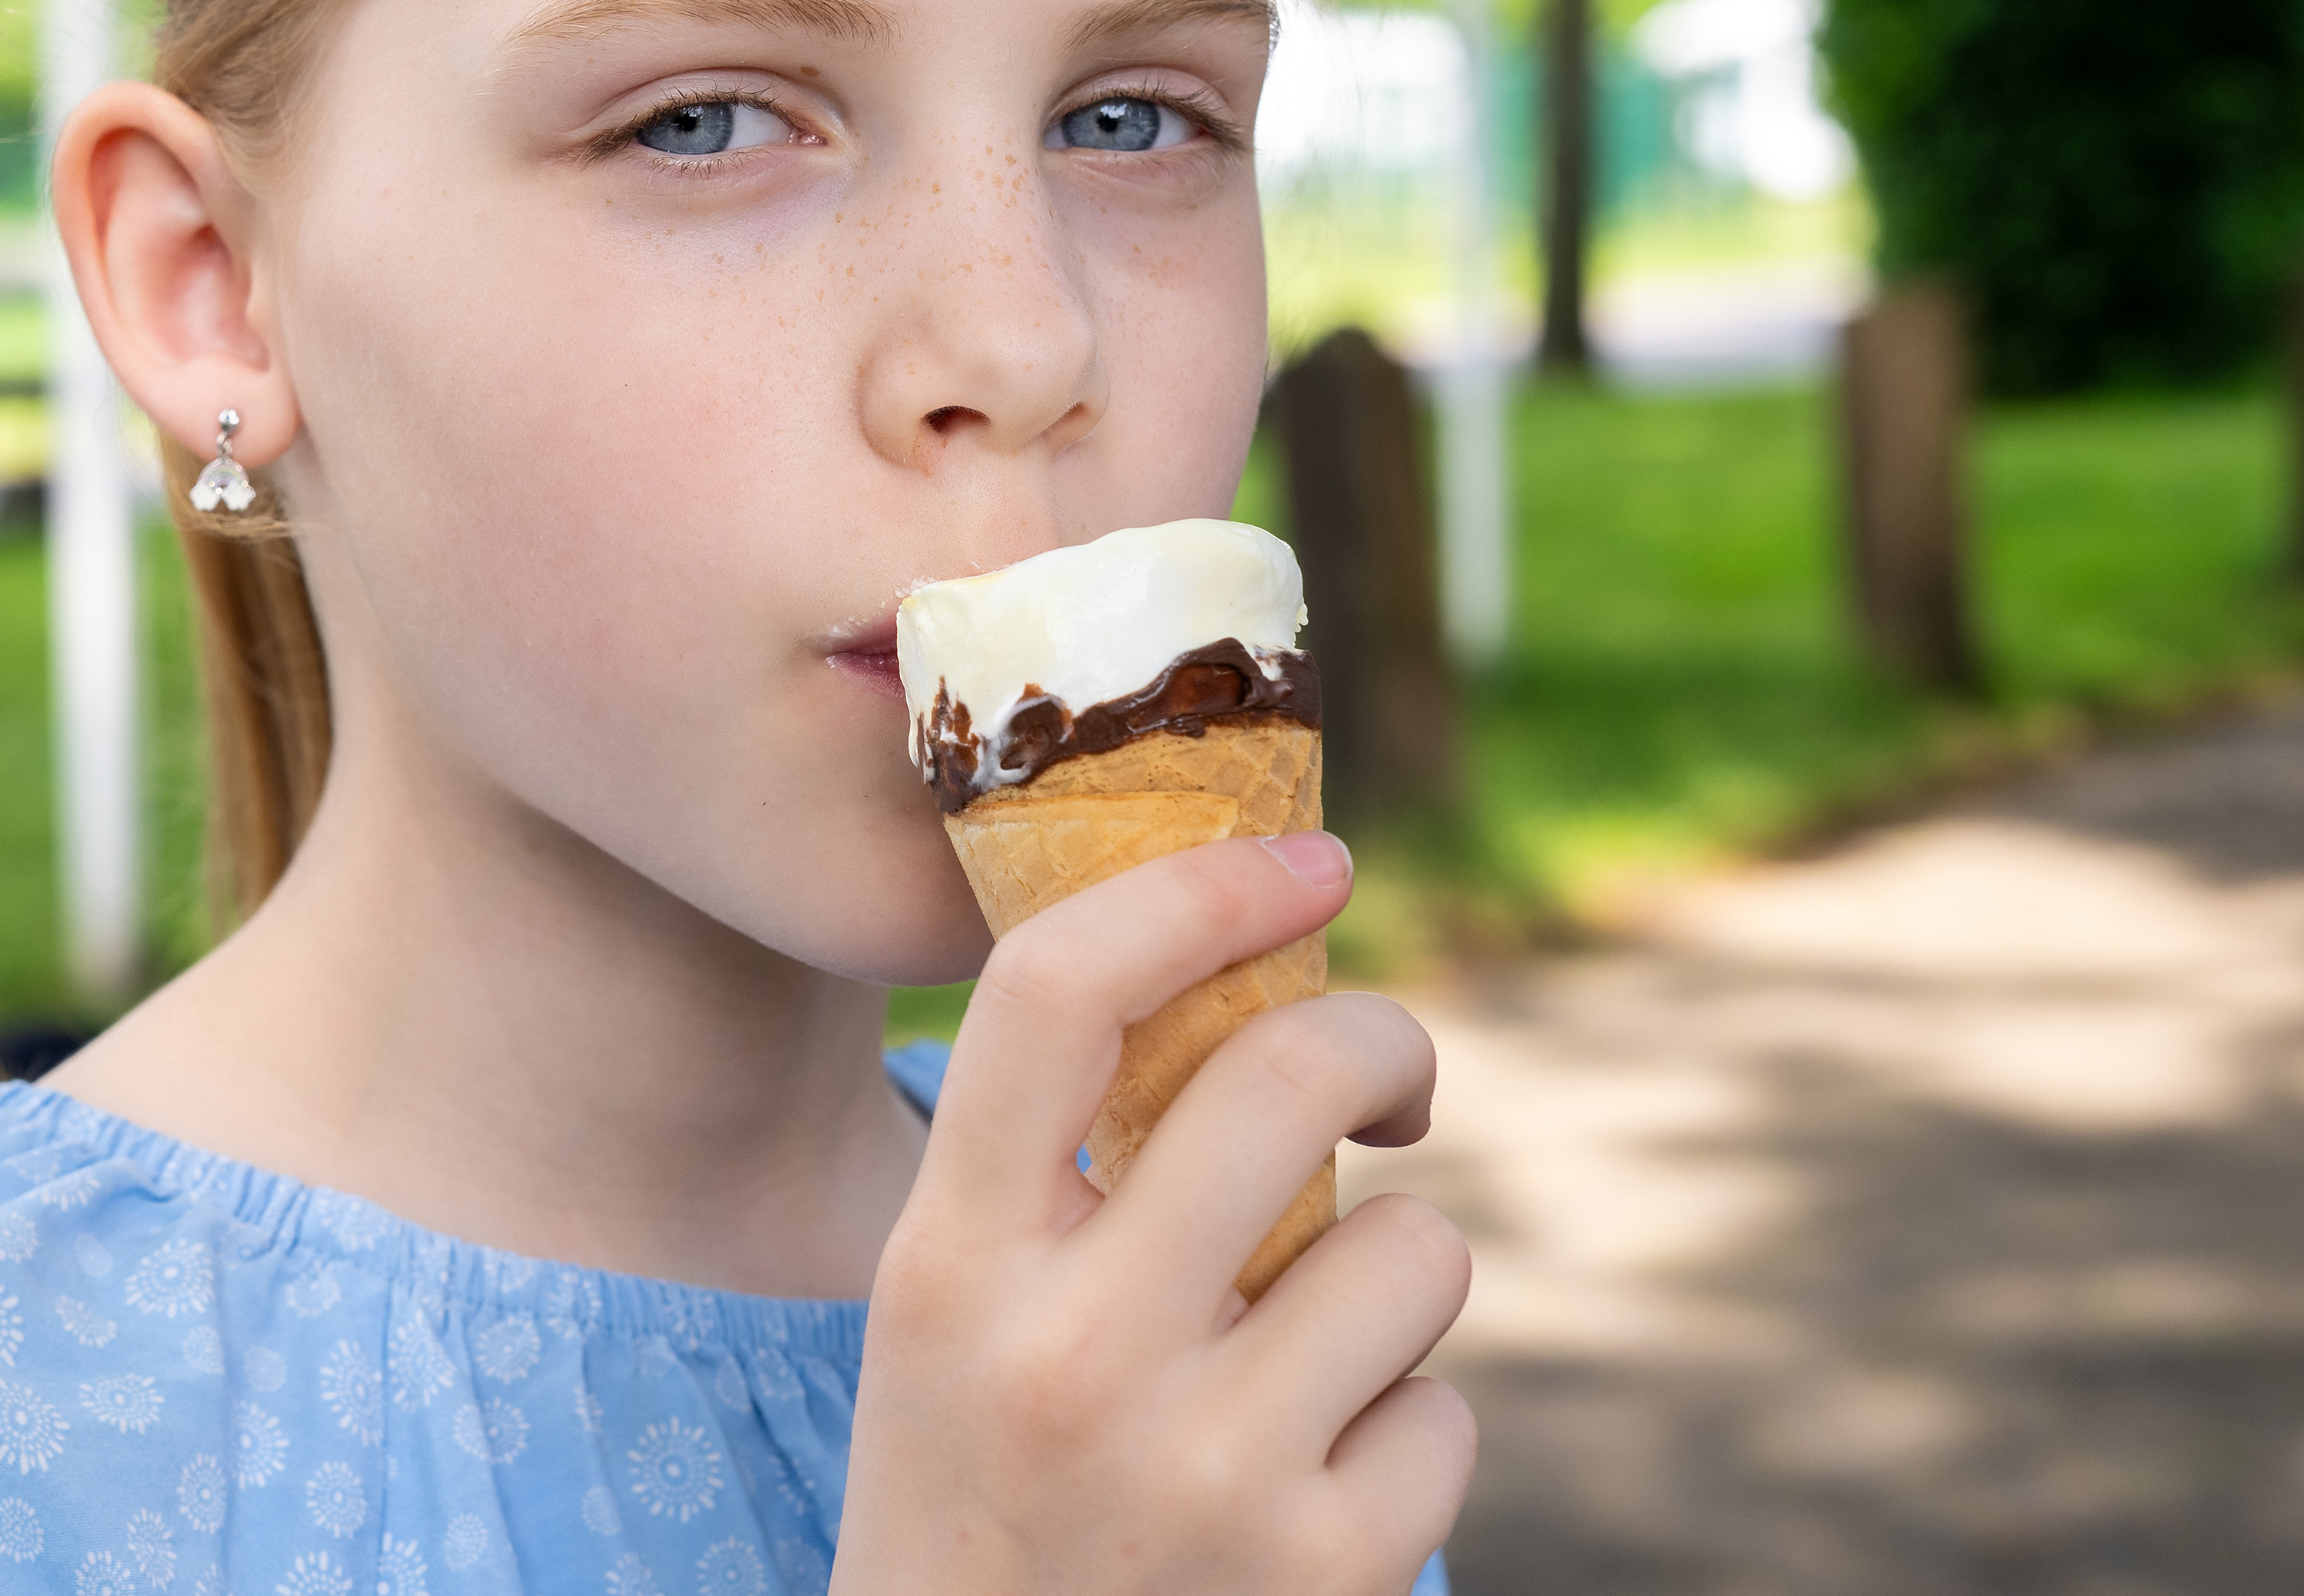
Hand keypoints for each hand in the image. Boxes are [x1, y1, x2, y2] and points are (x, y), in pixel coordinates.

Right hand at [836, 833, 1474, 1594]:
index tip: (1301, 864)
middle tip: (1389, 1076)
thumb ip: (1056, 1186)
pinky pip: (1443, 1415)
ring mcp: (1204, 1471)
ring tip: (1309, 1361)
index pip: (1057, 991)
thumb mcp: (952, 1330)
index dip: (1197, 889)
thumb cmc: (979, 1499)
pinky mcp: (1322, 1574)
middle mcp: (1066, 1356)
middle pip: (1287, 1077)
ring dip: (1390, 1282)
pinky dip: (1403, 1439)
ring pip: (1411, 1254)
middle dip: (1382, 1042)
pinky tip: (1314, 1494)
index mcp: (944, 1268)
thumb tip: (1257, 998)